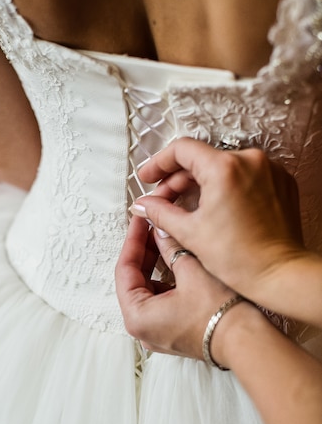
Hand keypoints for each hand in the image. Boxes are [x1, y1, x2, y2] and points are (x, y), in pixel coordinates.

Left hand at [115, 215, 234, 358]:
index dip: (133, 240)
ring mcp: (156, 332)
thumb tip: (159, 230)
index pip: (124, 270)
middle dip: (144, 251)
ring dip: (155, 264)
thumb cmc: (220, 312)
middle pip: (134, 280)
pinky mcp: (172, 331)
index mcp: (137, 317)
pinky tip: (175, 259)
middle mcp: (142, 328)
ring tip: (164, 237)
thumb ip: (170, 248)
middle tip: (151, 224)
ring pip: (148, 289)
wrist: (248, 340)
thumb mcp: (191, 271)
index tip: (138, 219)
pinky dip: (166, 279)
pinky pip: (161, 300)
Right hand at [131, 138, 303, 302]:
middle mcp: (250, 161)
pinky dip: (224, 186)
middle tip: (162, 200)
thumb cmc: (243, 259)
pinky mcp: (279, 182)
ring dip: (200, 183)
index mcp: (225, 168)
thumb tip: (143, 205)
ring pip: (222, 166)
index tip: (148, 176)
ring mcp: (268, 170)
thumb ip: (160, 213)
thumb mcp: (190, 233)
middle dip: (177, 179)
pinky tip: (212, 208)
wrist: (280, 274)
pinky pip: (243, 175)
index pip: (182, 149)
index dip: (158, 163)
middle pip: (201, 158)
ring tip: (185, 207)